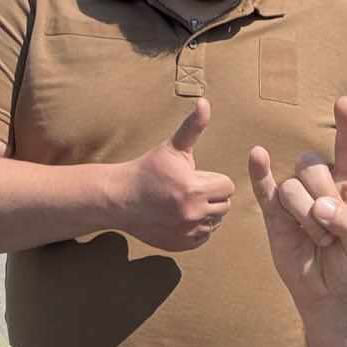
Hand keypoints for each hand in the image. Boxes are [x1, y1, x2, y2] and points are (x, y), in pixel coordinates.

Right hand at [115, 100, 235, 251]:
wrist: (120, 198)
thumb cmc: (147, 169)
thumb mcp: (171, 147)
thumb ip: (192, 126)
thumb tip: (204, 102)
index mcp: (194, 189)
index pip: (227, 186)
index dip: (213, 179)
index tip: (196, 176)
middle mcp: (193, 213)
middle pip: (224, 205)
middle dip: (212, 196)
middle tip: (191, 189)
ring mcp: (187, 232)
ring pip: (215, 223)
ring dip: (206, 213)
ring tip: (186, 202)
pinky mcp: (180, 245)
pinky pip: (203, 237)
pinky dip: (197, 229)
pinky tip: (181, 216)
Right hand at [248, 97, 346, 316]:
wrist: (328, 295)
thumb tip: (320, 208)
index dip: (346, 127)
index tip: (343, 103)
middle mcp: (320, 185)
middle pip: (312, 166)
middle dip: (321, 200)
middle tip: (331, 234)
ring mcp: (295, 199)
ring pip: (291, 186)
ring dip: (304, 215)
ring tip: (317, 240)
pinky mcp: (274, 215)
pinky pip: (265, 189)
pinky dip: (259, 173)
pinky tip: (256, 156)